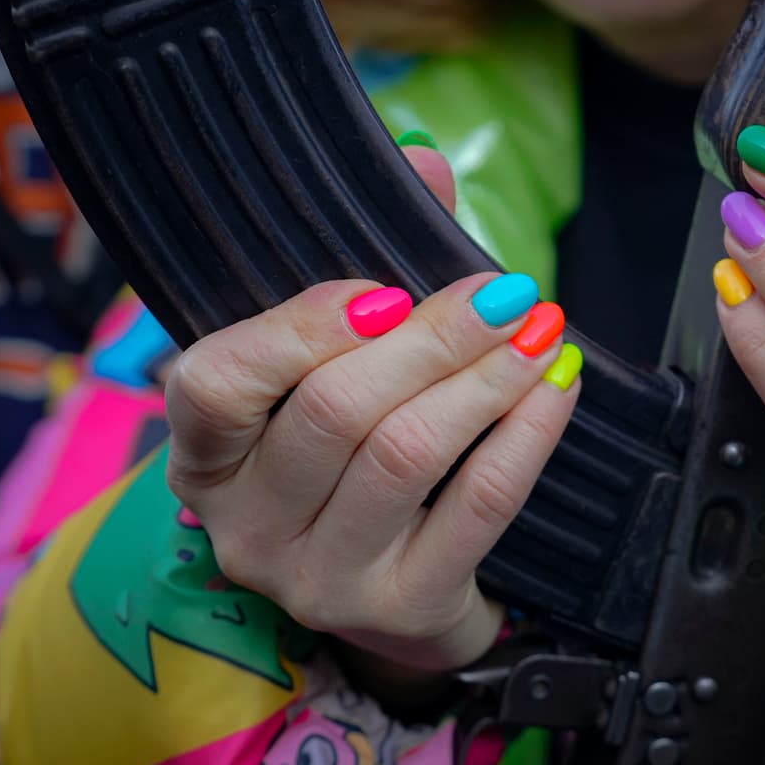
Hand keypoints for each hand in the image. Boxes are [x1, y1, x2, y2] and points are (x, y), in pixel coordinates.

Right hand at [164, 143, 581, 685]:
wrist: (402, 587)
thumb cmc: (360, 454)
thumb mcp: (341, 367)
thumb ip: (372, 259)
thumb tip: (422, 158)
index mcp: (207, 454)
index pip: (215, 386)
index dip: (301, 328)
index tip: (387, 289)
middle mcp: (248, 524)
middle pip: (335, 413)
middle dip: (434, 339)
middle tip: (505, 291)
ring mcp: (321, 577)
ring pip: (407, 455)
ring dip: (487, 378)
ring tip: (541, 330)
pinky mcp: (403, 605)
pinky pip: (479, 505)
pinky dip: (527, 435)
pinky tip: (556, 389)